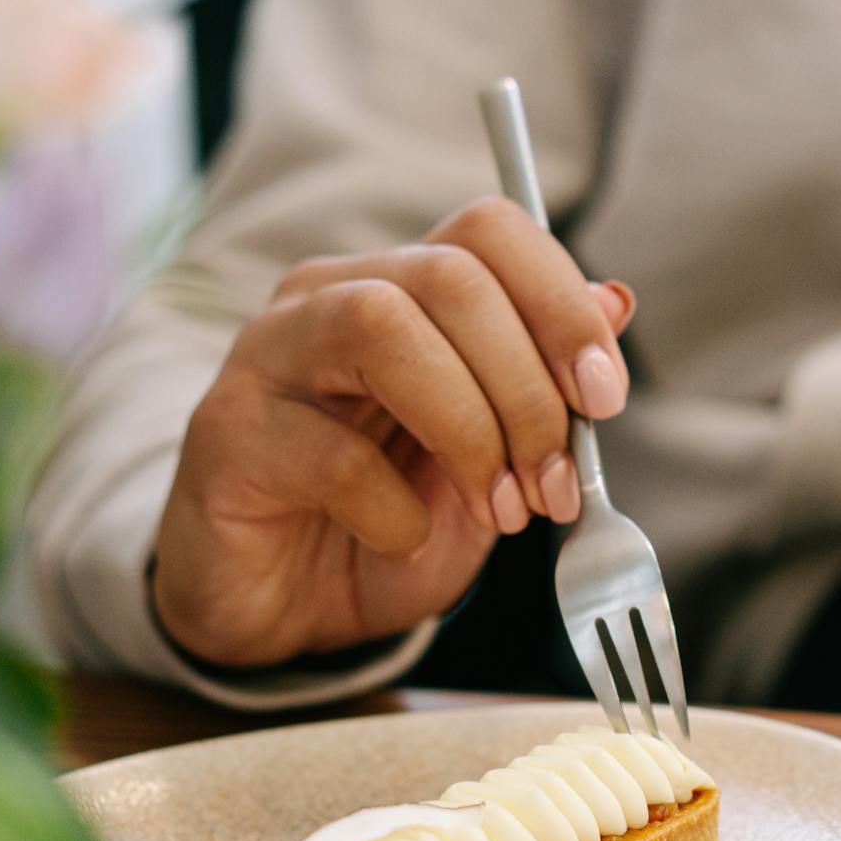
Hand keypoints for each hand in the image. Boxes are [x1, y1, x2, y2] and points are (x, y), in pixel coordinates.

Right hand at [152, 198, 634, 667]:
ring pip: (383, 328)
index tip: (605, 398)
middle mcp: (328, 297)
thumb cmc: (386, 523)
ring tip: (500, 510)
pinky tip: (404, 538)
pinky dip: (395, 509)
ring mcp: (268, 356)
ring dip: (470, 431)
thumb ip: (544, 382)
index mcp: (401, 287)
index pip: (489, 230)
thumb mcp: (491, 459)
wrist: (282, 610)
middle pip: (449, 276)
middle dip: (527, 388)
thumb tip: (614, 300)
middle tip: (554, 485)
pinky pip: (331, 452)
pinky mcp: (226, 434)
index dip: (561, 303)